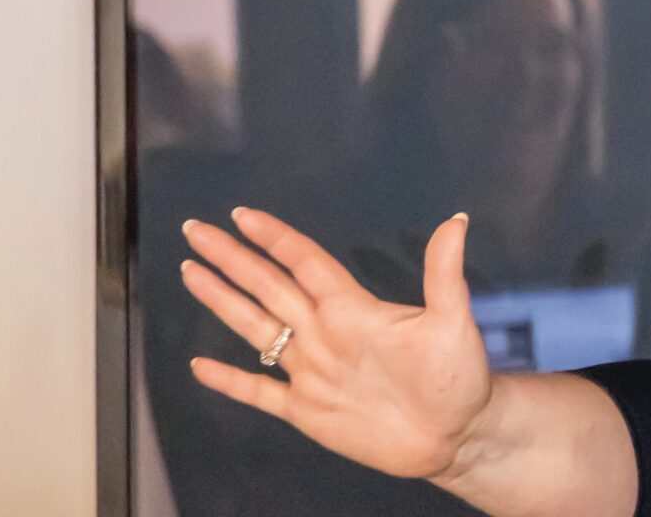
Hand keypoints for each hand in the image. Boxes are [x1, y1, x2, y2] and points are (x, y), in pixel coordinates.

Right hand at [180, 207, 493, 480]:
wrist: (456, 435)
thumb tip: (458, 220)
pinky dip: (230, 381)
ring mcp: (312, 371)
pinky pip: (259, 392)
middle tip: (196, 230)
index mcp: (352, 309)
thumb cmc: (458, 377)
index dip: (275, 239)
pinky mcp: (307, 411)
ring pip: (256, 328)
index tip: (242, 215)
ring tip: (191, 273)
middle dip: (232, 259)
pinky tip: (200, 366)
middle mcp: (324, 333)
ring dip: (223, 302)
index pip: (304, 263)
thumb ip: (444, 273)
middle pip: (268, 286)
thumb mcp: (452, 321)